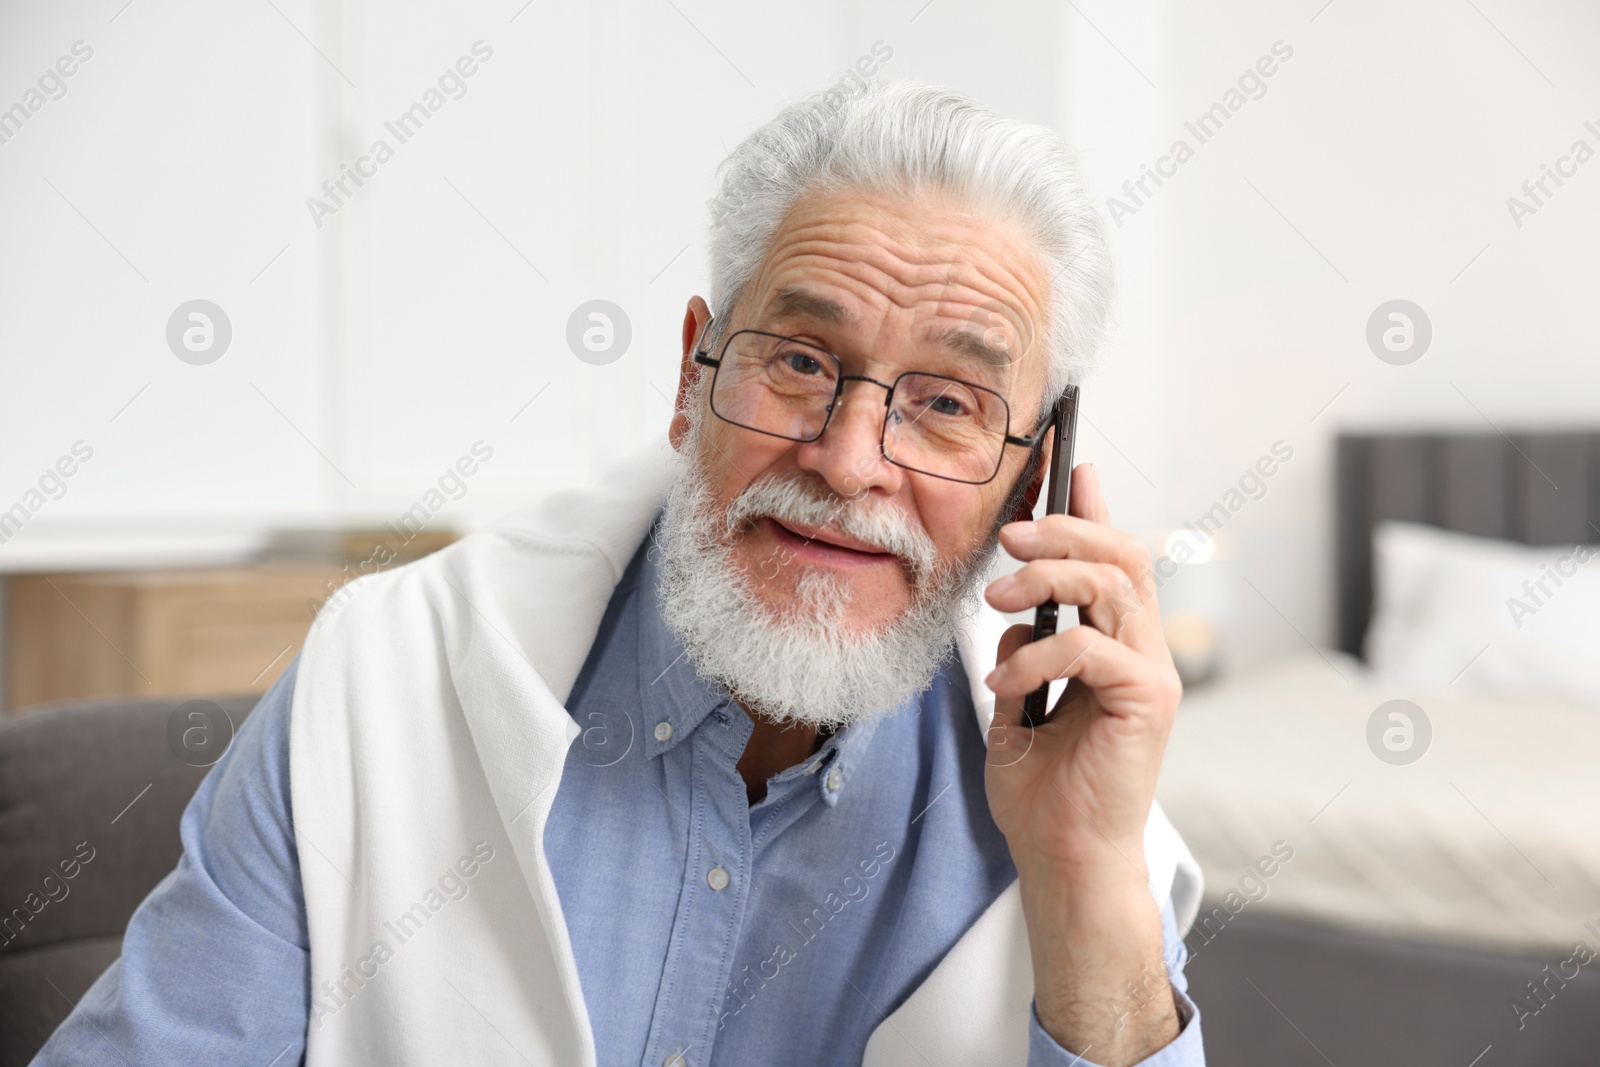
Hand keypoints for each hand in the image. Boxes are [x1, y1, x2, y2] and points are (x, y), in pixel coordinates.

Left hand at [980, 462, 1183, 1063]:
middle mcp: (1142, 651)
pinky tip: (1005, 684)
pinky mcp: (1146, 700)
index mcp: (1115, 646)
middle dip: (1063, 528)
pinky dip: (1038, 654)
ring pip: (1112, 584)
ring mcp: (1150, 673)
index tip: (1070, 466)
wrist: (1063, 856)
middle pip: (1120, 555)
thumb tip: (1015, 615)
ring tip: (996, 600)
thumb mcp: (1020, 704)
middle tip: (1008, 532)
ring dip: (1048, 576)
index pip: (1113, 560)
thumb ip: (1025, 652)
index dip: (1094, 509)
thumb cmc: (1044, 792)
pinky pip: (1091, 646)